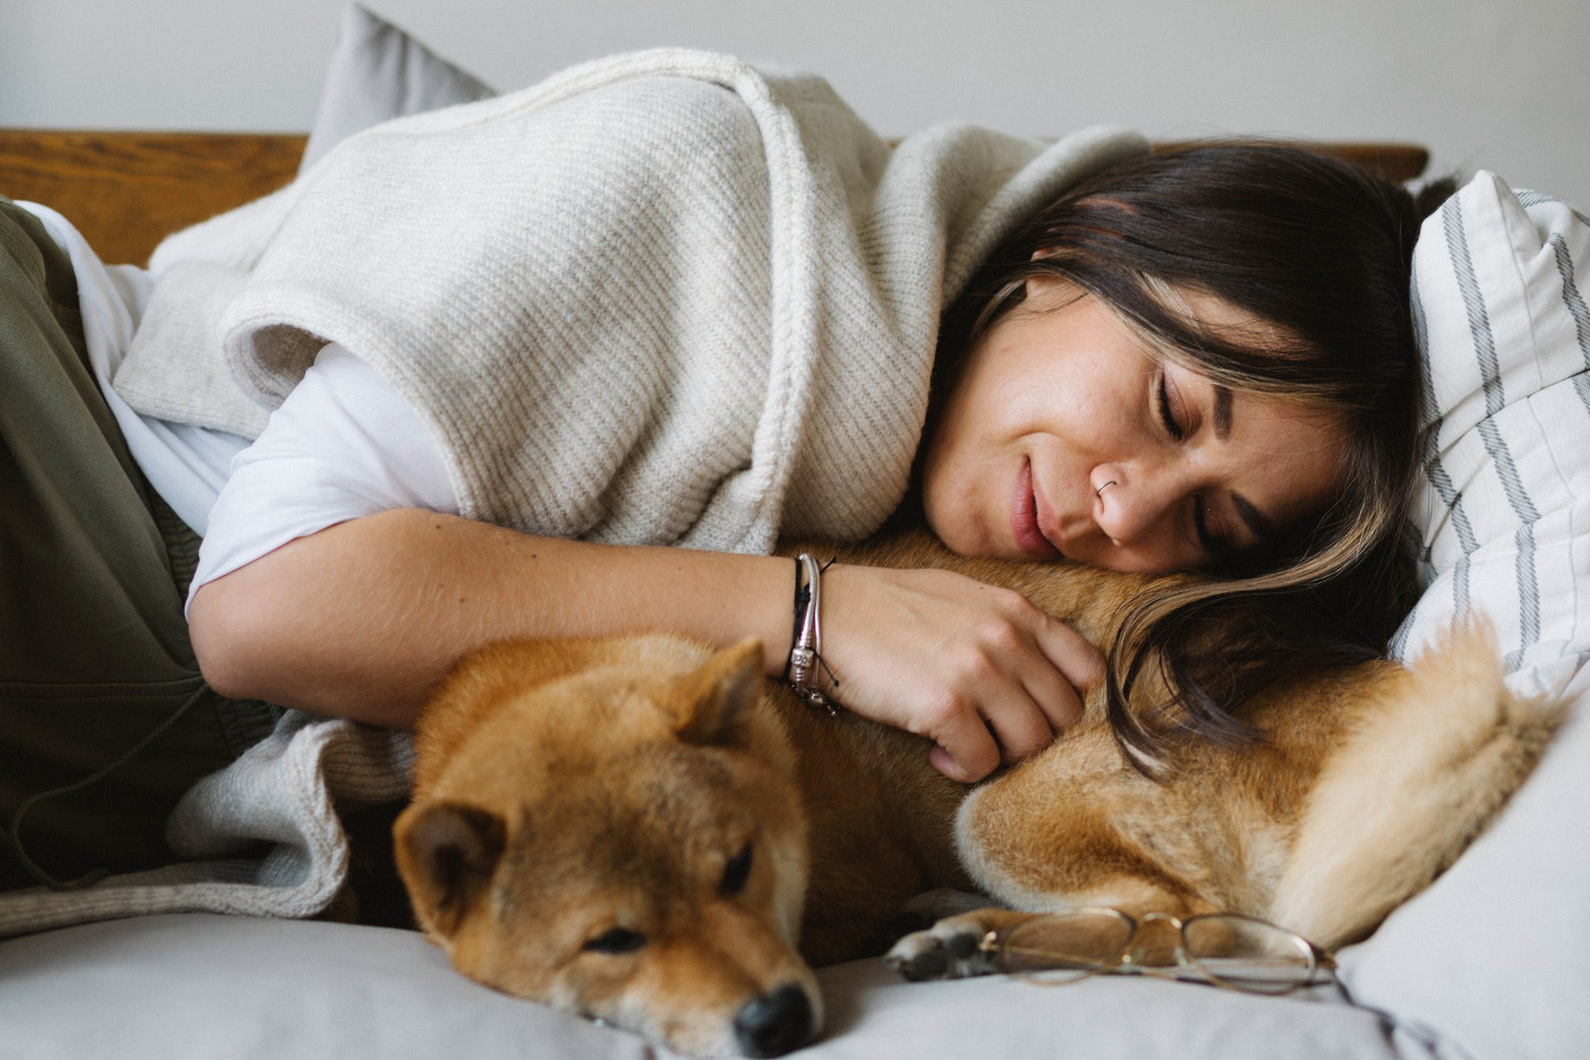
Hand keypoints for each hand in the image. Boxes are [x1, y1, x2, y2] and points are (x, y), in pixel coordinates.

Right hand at [815, 564, 1104, 782]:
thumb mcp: (960, 594)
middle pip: (1064, 716)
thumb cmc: (884, 605)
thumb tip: (1040, 664)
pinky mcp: (944, 707)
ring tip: (964, 742)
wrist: (819, 612)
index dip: (1065, 698)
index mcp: (1015, 611)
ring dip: (999, 753)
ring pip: (1030, 744)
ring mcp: (978, 672)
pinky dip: (962, 768)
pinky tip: (936, 752)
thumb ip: (1007, 623)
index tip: (1031, 707)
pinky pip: (982, 762)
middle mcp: (1006, 639)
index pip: (1088, 669)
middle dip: (1030, 732)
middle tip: (991, 731)